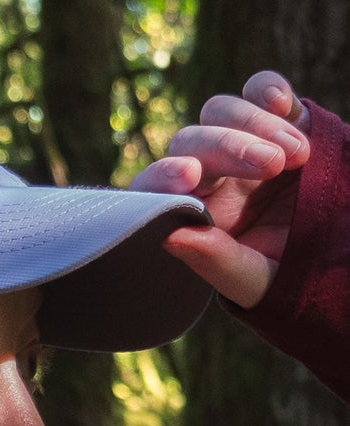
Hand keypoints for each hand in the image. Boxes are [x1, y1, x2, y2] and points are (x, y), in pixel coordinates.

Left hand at [130, 71, 309, 308]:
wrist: (338, 246)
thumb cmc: (284, 270)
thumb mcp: (253, 278)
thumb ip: (215, 261)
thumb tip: (170, 237)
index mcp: (188, 213)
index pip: (152, 189)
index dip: (162, 177)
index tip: (189, 177)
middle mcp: (205, 174)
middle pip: (191, 141)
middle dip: (230, 148)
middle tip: (274, 166)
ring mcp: (239, 142)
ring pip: (220, 111)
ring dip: (257, 126)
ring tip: (299, 156)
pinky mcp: (277, 118)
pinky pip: (258, 89)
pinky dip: (266, 89)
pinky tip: (282, 104)